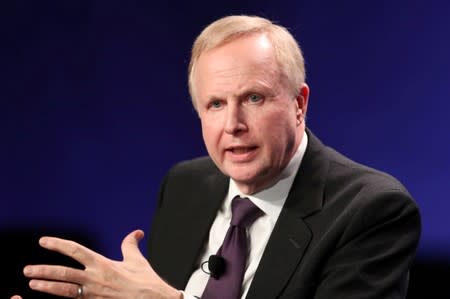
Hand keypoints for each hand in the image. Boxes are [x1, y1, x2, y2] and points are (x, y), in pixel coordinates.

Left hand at [17, 229, 180, 298]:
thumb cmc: (145, 282)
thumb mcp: (137, 260)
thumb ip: (130, 245)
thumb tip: (136, 233)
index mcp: (103, 264)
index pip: (75, 250)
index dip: (58, 245)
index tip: (44, 241)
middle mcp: (95, 279)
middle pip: (63, 273)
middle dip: (44, 270)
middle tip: (28, 270)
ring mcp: (93, 295)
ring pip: (64, 291)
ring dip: (47, 287)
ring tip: (33, 284)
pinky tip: (54, 298)